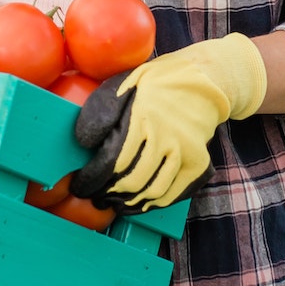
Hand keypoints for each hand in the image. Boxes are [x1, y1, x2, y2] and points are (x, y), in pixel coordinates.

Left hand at [69, 33, 265, 211]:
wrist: (204, 81)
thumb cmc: (156, 83)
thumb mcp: (126, 83)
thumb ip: (103, 111)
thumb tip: (83, 143)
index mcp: (144, 115)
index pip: (114, 159)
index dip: (93, 179)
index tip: (81, 185)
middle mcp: (167, 136)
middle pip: (132, 180)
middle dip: (107, 194)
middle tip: (94, 196)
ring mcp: (186, 152)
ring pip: (153, 191)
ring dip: (128, 202)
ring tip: (111, 202)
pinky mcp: (199, 164)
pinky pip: (172, 194)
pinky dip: (152, 204)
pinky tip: (135, 202)